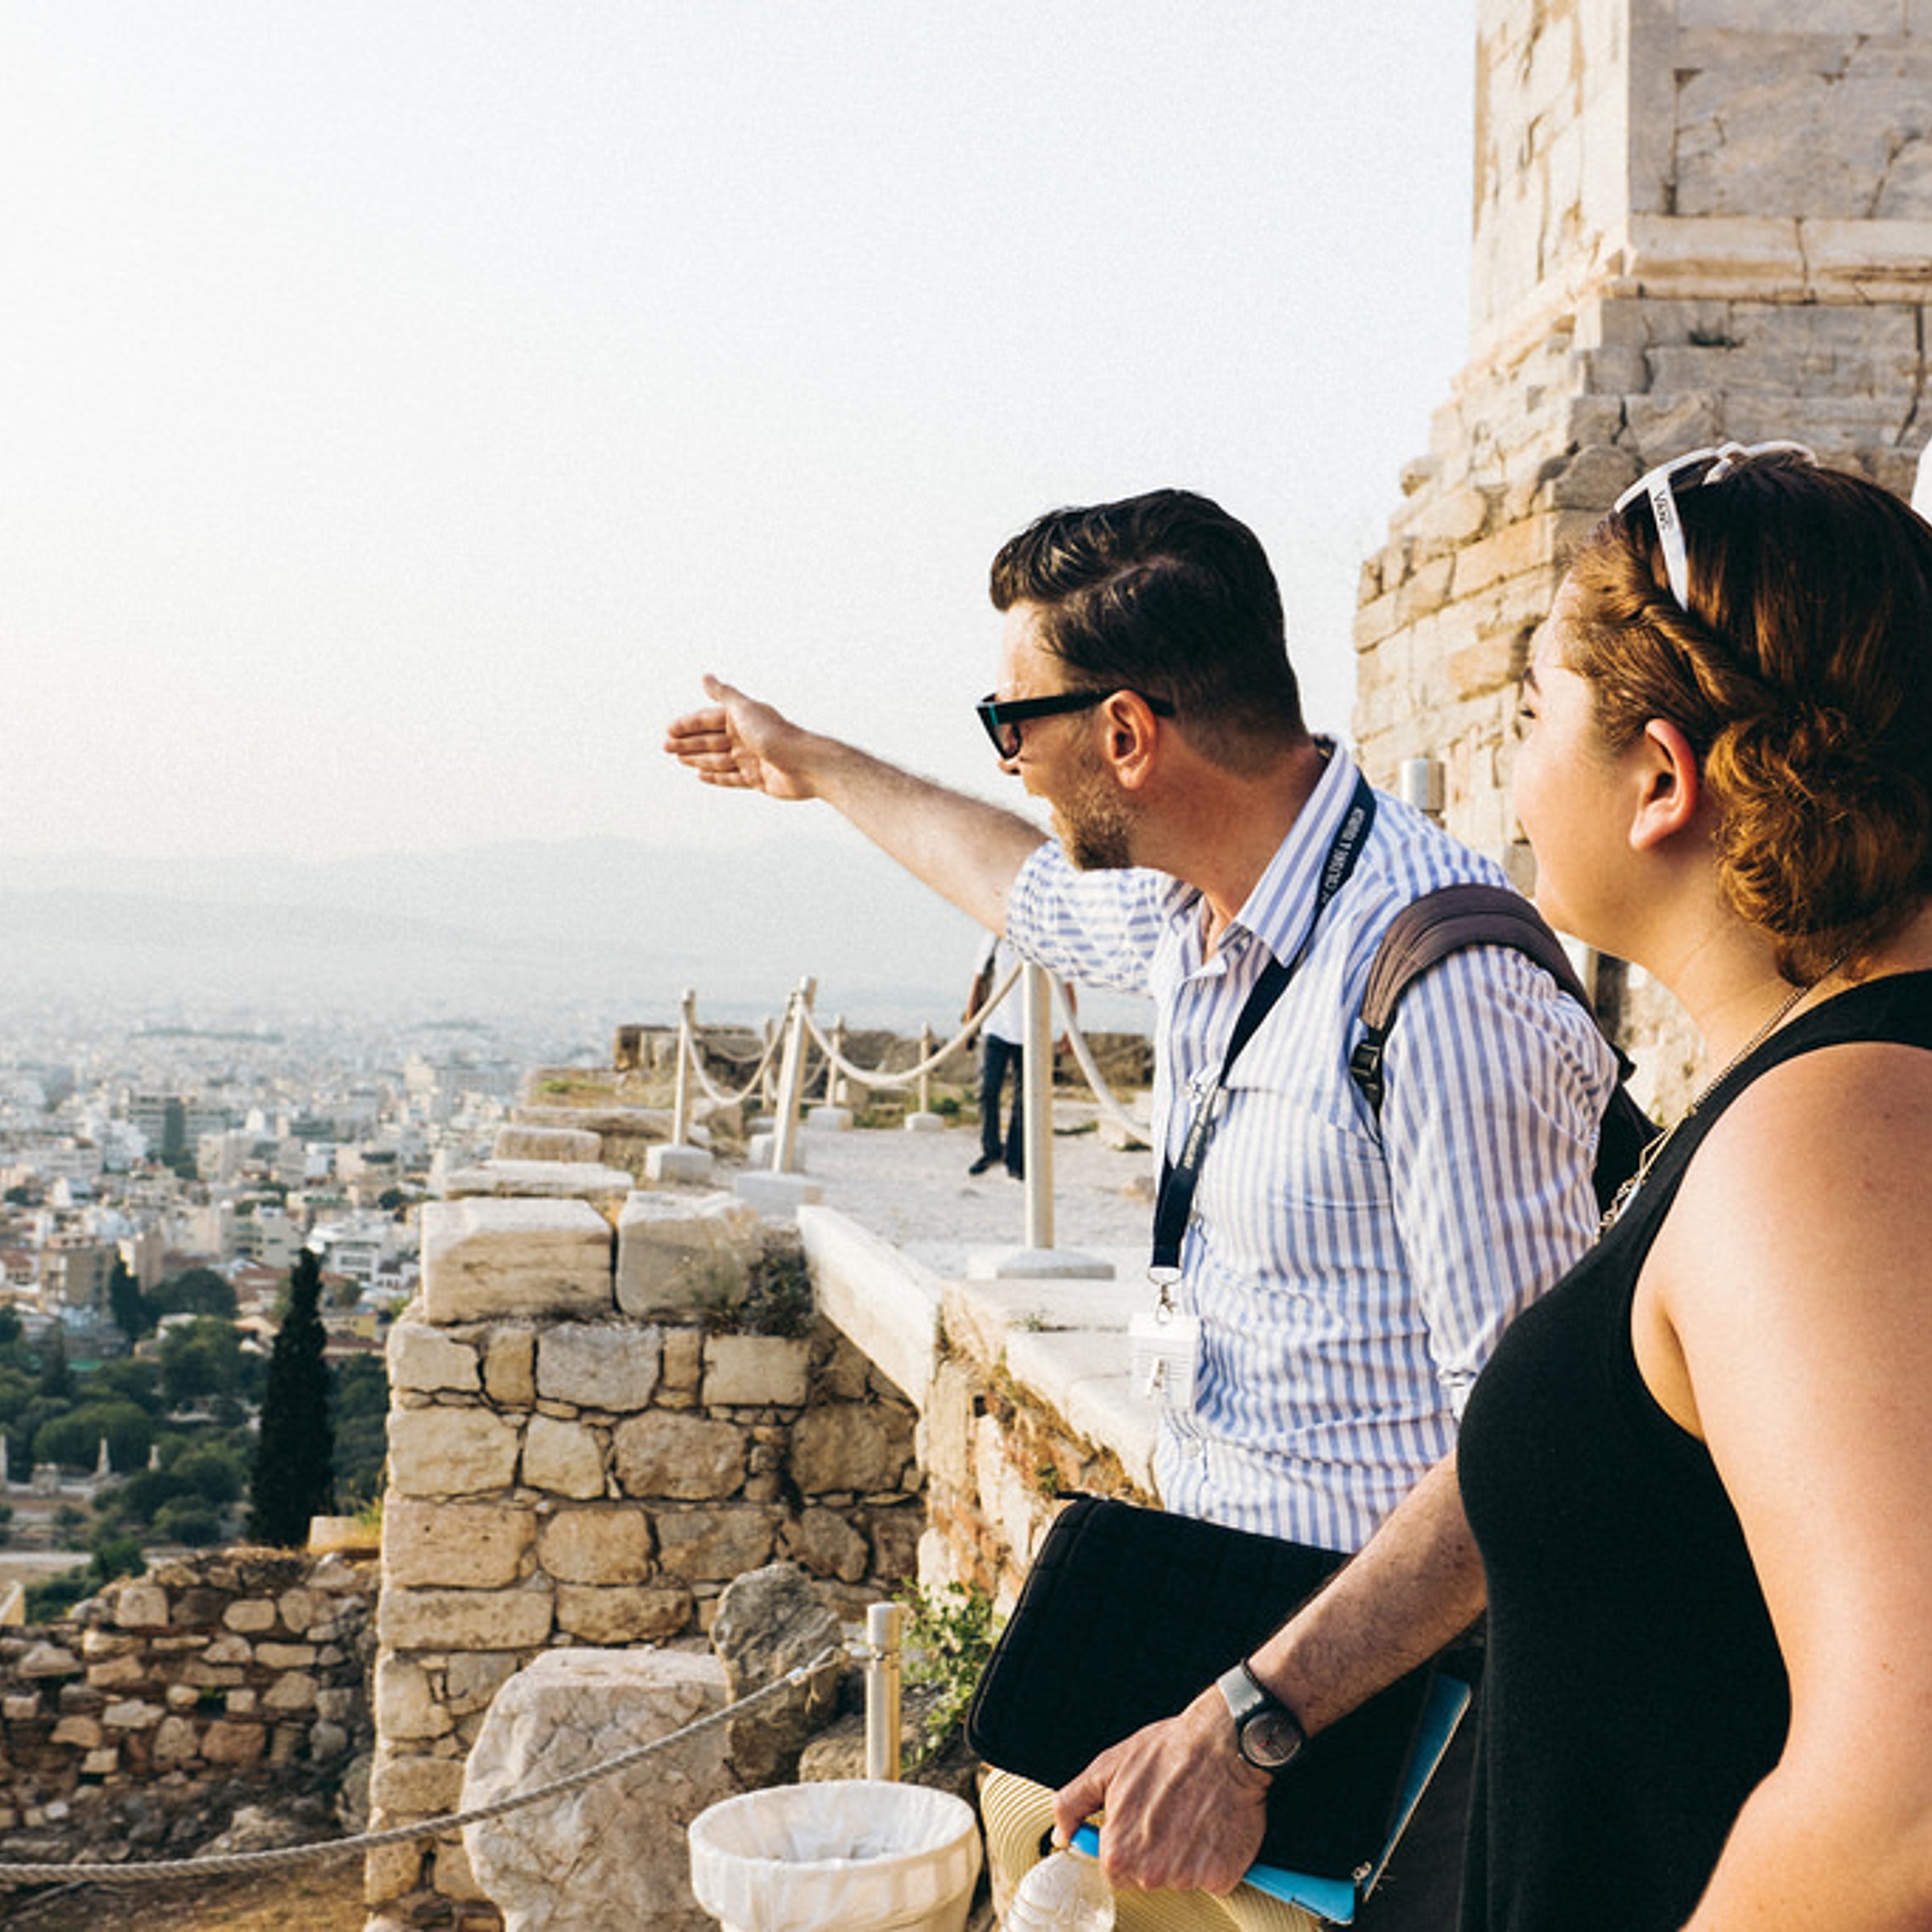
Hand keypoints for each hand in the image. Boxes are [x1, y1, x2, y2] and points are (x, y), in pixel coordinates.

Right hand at [662, 675, 822, 802]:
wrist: (805, 764)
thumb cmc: (775, 734)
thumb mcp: (744, 709)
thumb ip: (724, 694)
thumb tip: (705, 676)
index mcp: (741, 718)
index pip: (707, 720)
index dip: (687, 725)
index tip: (668, 730)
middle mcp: (746, 737)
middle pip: (709, 740)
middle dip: (687, 743)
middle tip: (666, 747)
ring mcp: (751, 759)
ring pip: (717, 759)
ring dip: (698, 758)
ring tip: (679, 759)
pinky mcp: (757, 779)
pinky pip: (731, 778)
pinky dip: (716, 777)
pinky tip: (702, 775)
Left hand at [1051, 1686, 1271, 1894]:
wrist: (1224, 1743)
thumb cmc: (1167, 1750)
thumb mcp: (1107, 1767)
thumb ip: (1072, 1804)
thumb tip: (1061, 1835)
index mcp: (1118, 1853)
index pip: (1114, 1870)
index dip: (1126, 1842)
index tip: (1141, 1820)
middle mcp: (1151, 1874)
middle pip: (1147, 1877)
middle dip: (1155, 1850)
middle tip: (1168, 1812)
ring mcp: (1188, 1878)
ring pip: (1180, 1877)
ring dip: (1186, 1852)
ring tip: (1191, 1813)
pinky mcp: (1222, 1877)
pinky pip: (1213, 1877)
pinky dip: (1214, 1857)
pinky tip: (1212, 1824)